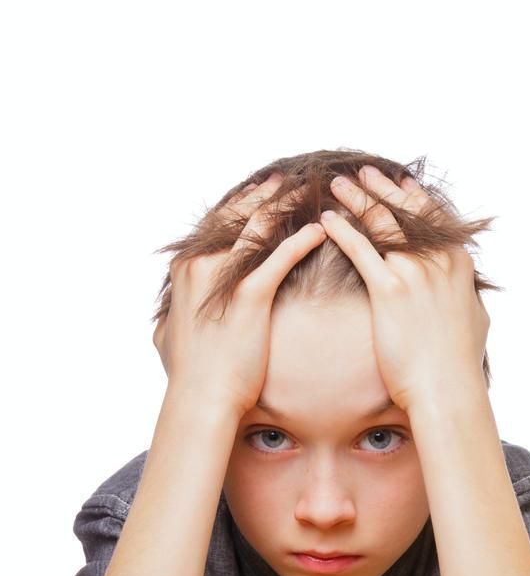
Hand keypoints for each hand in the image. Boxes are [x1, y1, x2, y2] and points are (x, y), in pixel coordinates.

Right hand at [152, 172, 326, 415]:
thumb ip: (168, 319)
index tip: (255, 192)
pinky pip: (280, 258)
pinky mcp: (250, 297)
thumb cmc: (190, 373)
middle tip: (285, 179)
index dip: (237, 205)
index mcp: (185, 269)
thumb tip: (163, 322)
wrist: (201, 396)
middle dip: (262, 194)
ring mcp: (224, 278)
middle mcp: (200, 264)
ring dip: (285, 207)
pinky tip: (320, 230)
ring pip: (259, 228)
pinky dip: (301, 240)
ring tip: (309, 193)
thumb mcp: (168, 336)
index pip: (213, 224)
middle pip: (235, 216)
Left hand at [319, 166, 489, 413]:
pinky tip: (326, 220)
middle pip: (406, 212)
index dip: (414, 198)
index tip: (400, 184)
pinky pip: (359, 249)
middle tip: (364, 173)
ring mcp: (414, 273)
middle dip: (383, 189)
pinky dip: (341, 230)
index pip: (435, 219)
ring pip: (381, 222)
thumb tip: (470, 295)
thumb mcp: (476, 321)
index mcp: (458, 266)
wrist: (447, 389)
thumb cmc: (459, 364)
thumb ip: (468, 298)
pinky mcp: (389, 290)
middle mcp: (438, 261)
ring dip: (358, 200)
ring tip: (338, 185)